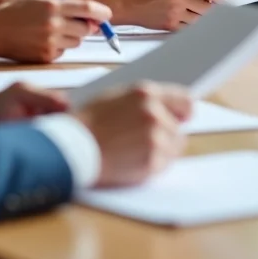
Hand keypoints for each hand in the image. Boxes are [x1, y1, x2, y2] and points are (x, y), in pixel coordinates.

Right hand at [0, 0, 111, 62]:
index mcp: (52, 6)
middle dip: (85, 27)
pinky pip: (63, 53)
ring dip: (72, 37)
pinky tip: (43, 42)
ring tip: (53, 32)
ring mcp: (50, 41)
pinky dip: (59, 48)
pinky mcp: (46, 56)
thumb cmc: (14, 14)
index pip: (87, 9)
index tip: (107, 15)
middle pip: (85, 28)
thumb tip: (87, 16)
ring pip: (76, 42)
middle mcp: (54, 23)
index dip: (101, 12)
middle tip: (77, 24)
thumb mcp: (37, 1)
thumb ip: (62, 6)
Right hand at [75, 82, 191, 186]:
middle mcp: (154, 114)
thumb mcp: (116, 97)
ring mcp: (154, 138)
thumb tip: (174, 107)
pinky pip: (165, 164)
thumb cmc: (89, 122)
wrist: (72, 147)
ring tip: (132, 149)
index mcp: (145, 93)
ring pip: (174, 147)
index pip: (185, 100)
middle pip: (179, 128)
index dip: (183, 111)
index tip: (183, 117)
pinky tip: (131, 159)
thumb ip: (146, 99)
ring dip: (160, 150)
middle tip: (140, 138)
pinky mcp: (152, 161)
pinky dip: (152, 165)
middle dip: (165, 134)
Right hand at [120, 0, 225, 29]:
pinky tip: (196, 25)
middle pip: (208, 8)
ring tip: (207, 19)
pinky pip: (189, 28)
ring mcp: (175, 12)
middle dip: (216, 11)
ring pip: (200, 20)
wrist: (131, 4)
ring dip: (205, 20)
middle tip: (224, 13)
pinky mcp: (170, 25)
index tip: (228, 1)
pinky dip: (195, 28)